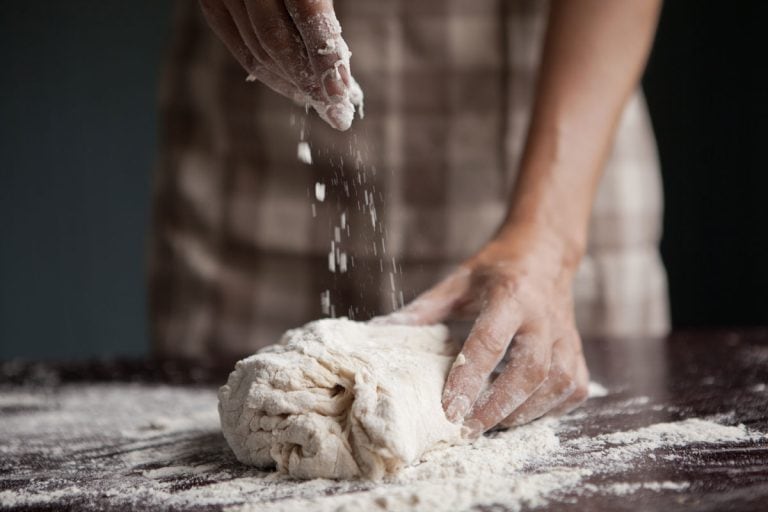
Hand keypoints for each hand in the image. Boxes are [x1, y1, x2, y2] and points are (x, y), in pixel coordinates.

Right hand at [199, 0, 362, 129]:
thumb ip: (322, 12)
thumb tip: (338, 72)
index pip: (308, 18)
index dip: (325, 64)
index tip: (342, 98)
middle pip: (276, 41)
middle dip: (307, 82)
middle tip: (332, 109)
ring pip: (253, 48)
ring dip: (286, 81)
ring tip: (315, 99)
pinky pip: (231, 38)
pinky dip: (259, 65)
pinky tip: (286, 82)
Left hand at [379, 225, 588, 435]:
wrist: (545, 254)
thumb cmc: (496, 271)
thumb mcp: (457, 281)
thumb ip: (424, 309)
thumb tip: (381, 330)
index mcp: (510, 295)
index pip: (490, 340)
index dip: (469, 377)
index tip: (449, 408)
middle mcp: (543, 317)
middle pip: (530, 369)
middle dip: (498, 404)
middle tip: (467, 428)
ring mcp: (566, 335)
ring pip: (556, 383)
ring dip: (523, 412)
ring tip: (490, 424)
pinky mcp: (578, 352)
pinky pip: (572, 389)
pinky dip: (549, 409)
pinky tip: (523, 412)